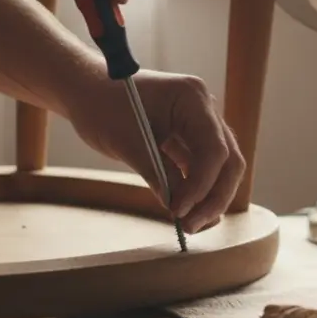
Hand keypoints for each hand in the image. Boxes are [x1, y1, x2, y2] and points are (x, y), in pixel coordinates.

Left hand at [69, 71, 244, 232]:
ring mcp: (201, 125)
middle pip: (228, 161)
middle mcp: (205, 110)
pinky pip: (202, 170)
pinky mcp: (190, 140)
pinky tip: (184, 212)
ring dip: (209, 199)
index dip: (201, 184)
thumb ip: (156, 173)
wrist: (88, 91)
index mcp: (192, 98)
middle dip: (215, 197)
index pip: (214, 149)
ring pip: (221, 169)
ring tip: (190, 225)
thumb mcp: (127, 141)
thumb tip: (177, 208)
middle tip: (192, 226)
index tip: (178, 210)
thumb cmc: (102, 106)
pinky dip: (196, 192)